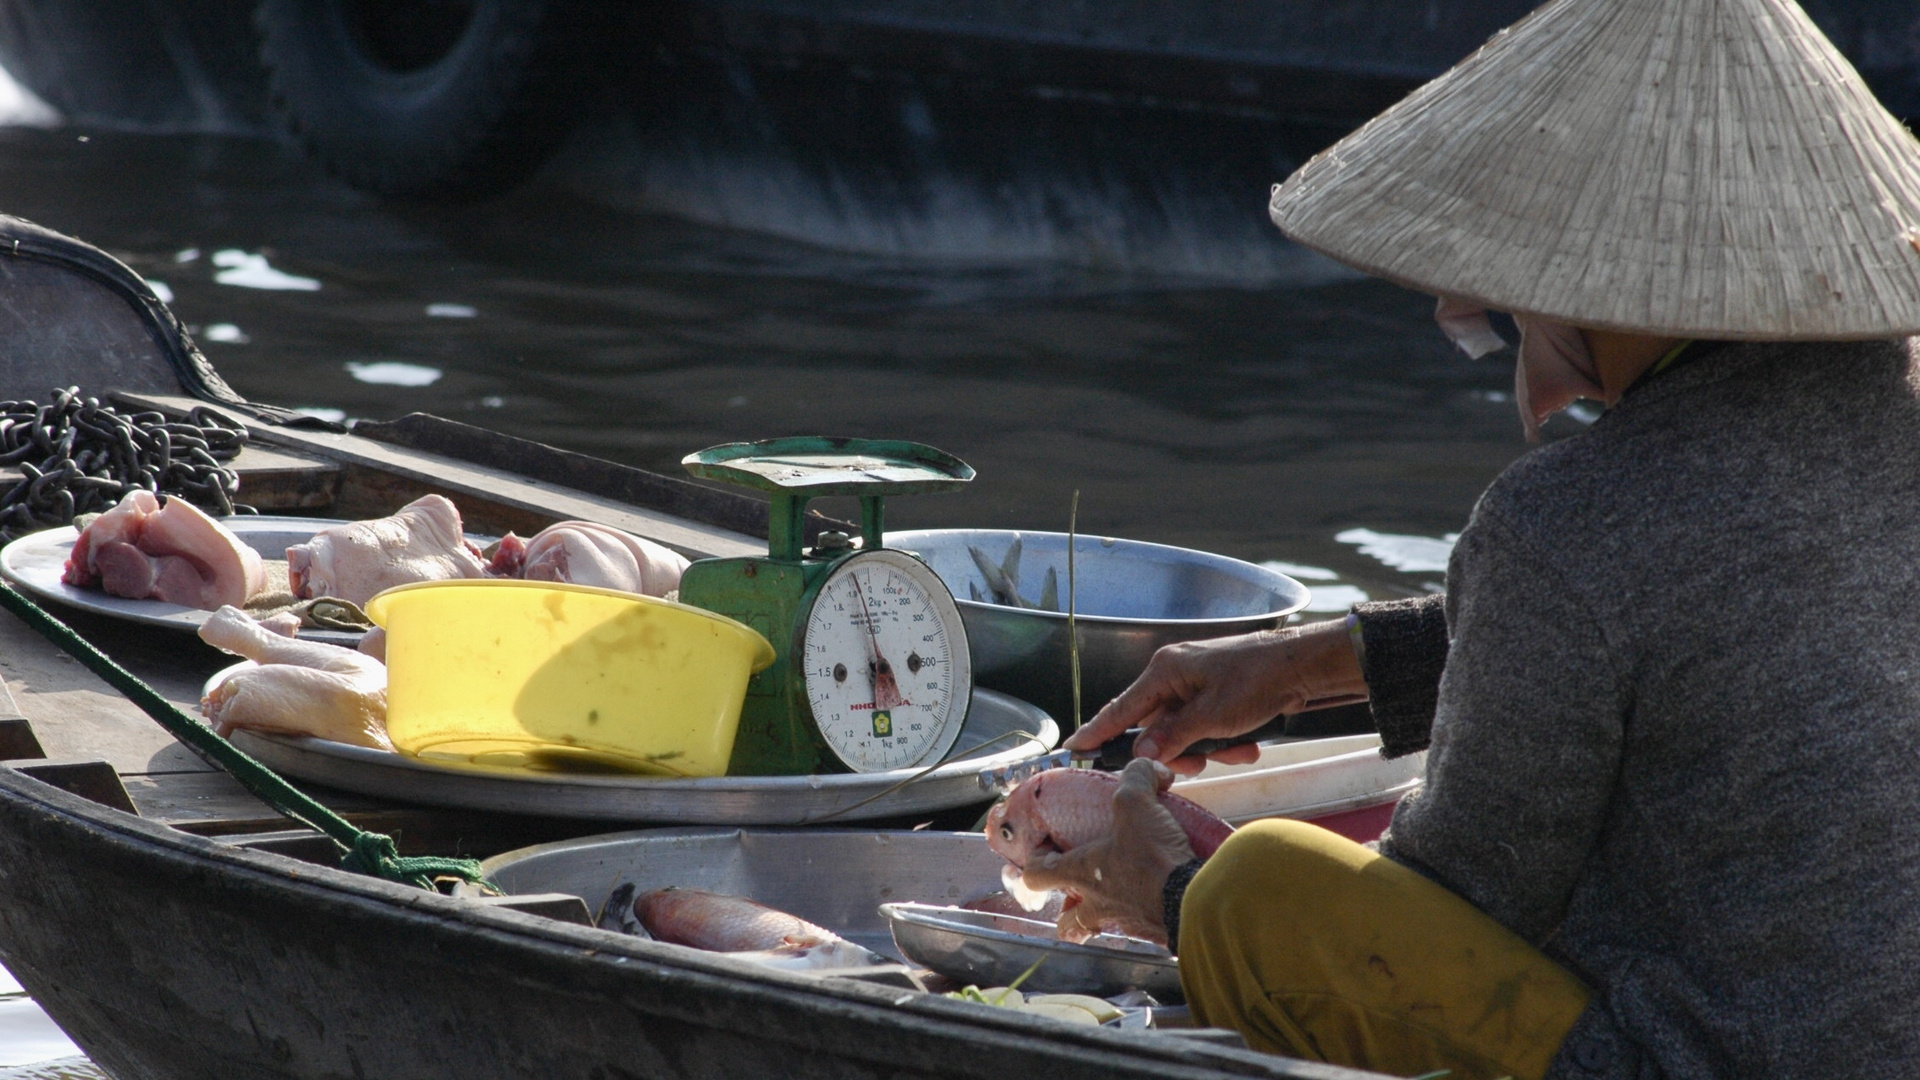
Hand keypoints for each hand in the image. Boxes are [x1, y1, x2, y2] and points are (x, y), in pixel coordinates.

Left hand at [1019, 759, 1193, 944]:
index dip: (1035, 863)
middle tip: (1082, 891)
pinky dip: (1145, 913)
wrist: (1192, 900)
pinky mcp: (1155, 932)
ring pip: (1103, 926)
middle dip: (1070, 909)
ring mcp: (1126, 922)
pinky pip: (1142, 927)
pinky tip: (1161, 893)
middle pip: (1068, 920)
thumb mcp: (1137, 804)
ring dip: (1109, 912)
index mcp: (1081, 873)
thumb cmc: (1152, 859)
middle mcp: (1098, 904)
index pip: (1036, 875)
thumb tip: (1148, 767)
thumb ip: (1137, 778)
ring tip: (1126, 892)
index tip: (1046, 852)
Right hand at [1065, 618, 1365, 773]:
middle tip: (1197, 765)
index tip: (1074, 748)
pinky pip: (1206, 725)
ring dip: (1208, 749)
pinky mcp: (1217, 693)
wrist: (1305, 666)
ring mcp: (1197, 683)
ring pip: (1185, 730)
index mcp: (1165, 670)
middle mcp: (1175, 673)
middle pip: (1156, 726)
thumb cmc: (1258, 680)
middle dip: (1178, 751)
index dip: (1098, 731)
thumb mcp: (1212, 717)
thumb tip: (1141, 753)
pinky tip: (1247, 744)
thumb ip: (1173, 736)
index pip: (1121, 708)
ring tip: (1238, 750)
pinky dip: (1223, 739)